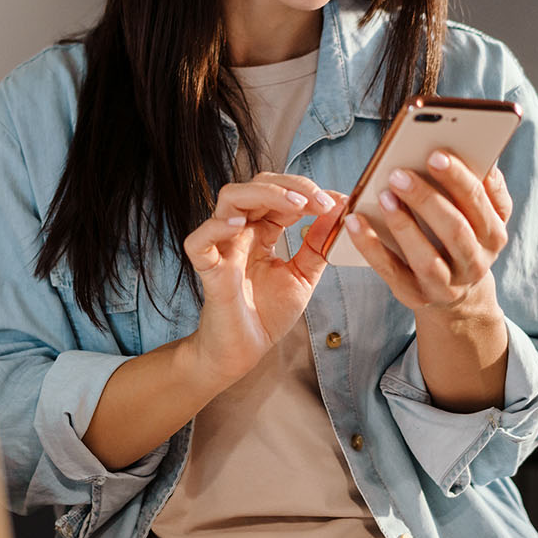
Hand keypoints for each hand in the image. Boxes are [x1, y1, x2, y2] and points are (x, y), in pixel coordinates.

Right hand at [180, 172, 345, 388]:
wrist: (245, 351)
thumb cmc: (268, 313)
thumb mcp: (303, 275)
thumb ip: (317, 245)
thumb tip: (338, 211)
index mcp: (262, 231)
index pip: (280, 194)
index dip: (307, 192)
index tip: (337, 201)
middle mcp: (241, 232)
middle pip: (256, 186)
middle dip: (291, 186)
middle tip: (321, 201)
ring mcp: (223, 247)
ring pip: (230, 199)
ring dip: (264, 194)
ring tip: (295, 204)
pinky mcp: (208, 269)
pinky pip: (199, 241)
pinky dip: (215, 227)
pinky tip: (240, 225)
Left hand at [343, 150, 511, 319]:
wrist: (456, 294)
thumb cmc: (463, 237)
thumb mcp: (483, 216)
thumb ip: (485, 188)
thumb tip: (485, 158)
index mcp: (493, 234)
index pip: (479, 203)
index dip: (458, 179)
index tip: (435, 154)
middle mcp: (475, 262)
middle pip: (454, 230)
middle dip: (426, 200)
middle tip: (398, 174)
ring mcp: (445, 284)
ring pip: (426, 257)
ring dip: (403, 225)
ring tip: (383, 196)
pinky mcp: (415, 295)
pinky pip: (390, 270)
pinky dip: (370, 246)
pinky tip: (354, 221)